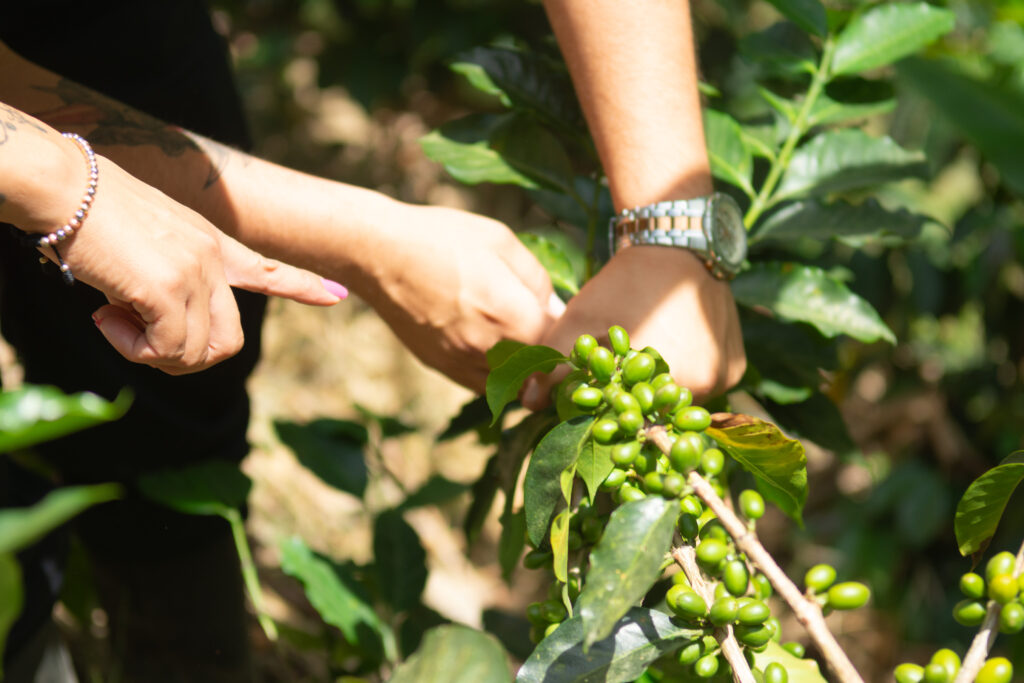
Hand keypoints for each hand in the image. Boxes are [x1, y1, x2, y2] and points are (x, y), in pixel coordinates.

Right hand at [55, 153, 341, 373]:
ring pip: (194, 354)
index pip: (268, 268)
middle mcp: (214, 259)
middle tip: (140, 340)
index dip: (302, 285)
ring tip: (114, 318)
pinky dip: (131, 348)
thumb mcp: (147, 238)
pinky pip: (163, 349)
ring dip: (149, 353)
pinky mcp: (167, 289)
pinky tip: (105, 314)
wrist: (63, 186)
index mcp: (212, 244)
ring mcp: (196, 273)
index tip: (337, 296)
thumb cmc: (89, 209)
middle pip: (230, 342)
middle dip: (186, 359)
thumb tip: (158, 323)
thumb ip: (169, 274)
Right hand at [358, 204, 560, 391]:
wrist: (379, 252)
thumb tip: (556, 310)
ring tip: (525, 344)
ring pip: (513, 387)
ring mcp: (463, 364)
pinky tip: (496, 349)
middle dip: (551, 357)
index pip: (561, 347)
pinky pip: (484, 386)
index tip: (571, 326)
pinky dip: (498, 375)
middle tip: (553, 337)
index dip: (570, 337)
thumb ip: (537, 281)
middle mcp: (490, 350)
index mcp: (513, 317)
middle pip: (540, 372)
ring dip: (525, 372)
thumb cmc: (443, 238)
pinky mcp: (442, 368)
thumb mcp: (503, 242)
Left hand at [523, 246, 745, 407]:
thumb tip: (528, 403)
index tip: (596, 396)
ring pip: (681, 401)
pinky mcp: (736, 367)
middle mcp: (707, 385)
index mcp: (669, 379)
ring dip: (658, 392)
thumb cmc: (623, 284)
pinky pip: (704, 386)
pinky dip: (683, 378)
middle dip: (634, 404)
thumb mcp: (580, 320)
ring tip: (639, 366)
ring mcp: (726, 378)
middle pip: (659, 413)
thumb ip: (553, 365)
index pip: (633, 418)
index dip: (609, 412)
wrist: (677, 243)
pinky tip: (668, 352)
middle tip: (616, 381)